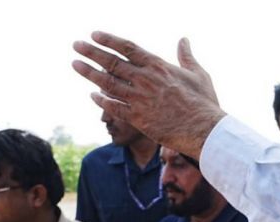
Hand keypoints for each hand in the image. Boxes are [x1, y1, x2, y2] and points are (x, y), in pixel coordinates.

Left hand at [72, 33, 223, 158]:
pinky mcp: (138, 119)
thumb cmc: (204, 103)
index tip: (94, 34)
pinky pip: (114, 108)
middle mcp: (145, 80)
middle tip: (76, 45)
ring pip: (108, 83)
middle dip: (91, 52)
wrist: (203, 130)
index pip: (127, 48)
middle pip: (112, 62)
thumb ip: (186, 56)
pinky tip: (93, 95)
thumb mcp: (198, 74)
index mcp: (158, 66)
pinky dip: (102, 100)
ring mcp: (139, 99)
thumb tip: (184, 39)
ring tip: (76, 64)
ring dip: (90, 73)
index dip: (109, 40)